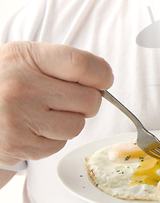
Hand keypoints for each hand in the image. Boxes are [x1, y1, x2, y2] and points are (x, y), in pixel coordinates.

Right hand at [0, 41, 112, 166]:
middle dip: (88, 102)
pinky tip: (35, 128)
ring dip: (70, 122)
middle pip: (88, 99)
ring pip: (77, 125)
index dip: (102, 74)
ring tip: (48, 114)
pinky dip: (52, 139)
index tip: (105, 80)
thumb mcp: (26, 57)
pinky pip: (58, 145)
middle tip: (71, 100)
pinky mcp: (16, 145)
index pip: (81, 64)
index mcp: (25, 58)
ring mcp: (17, 118)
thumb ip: (64, 62)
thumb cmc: (7, 80)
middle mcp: (20, 87)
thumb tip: (104, 78)